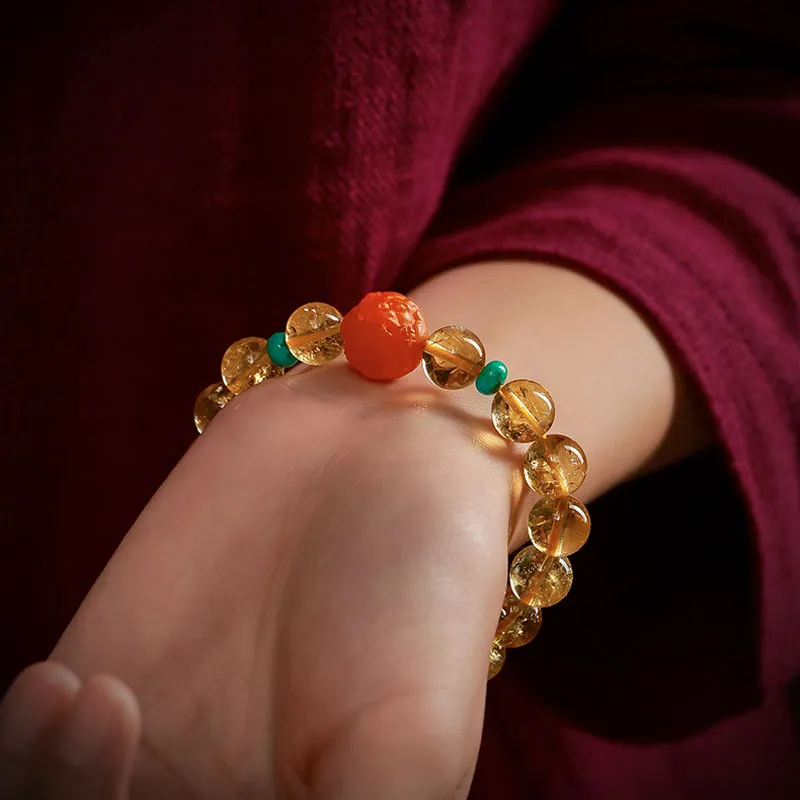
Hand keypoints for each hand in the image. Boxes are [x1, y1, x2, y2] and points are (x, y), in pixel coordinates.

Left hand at [2, 364, 511, 797]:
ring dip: (51, 785)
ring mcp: (152, 739)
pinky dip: (25, 744)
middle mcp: (223, 790)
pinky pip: (33, 742)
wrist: (382, 446)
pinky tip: (56, 689)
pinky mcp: (111, 665)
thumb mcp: (419, 742)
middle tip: (123, 752)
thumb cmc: (429, 589)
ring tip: (100, 702)